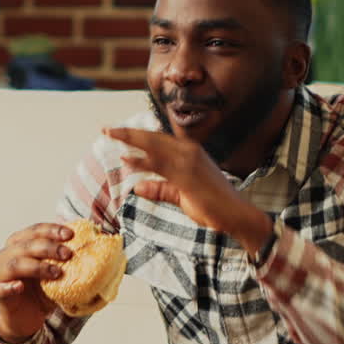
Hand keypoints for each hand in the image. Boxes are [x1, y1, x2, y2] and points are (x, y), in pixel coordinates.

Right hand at [0, 223, 72, 342]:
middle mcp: (7, 254)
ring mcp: (0, 273)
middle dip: (49, 247)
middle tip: (68, 254)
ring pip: (15, 264)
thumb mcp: (55, 272)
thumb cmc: (40, 290)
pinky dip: (11, 286)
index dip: (52, 230)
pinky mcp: (0, 292)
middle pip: (26, 245)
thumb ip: (66, 260)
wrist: (26, 317)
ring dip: (37, 266)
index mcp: (20, 243)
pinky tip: (20, 286)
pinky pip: (2, 287)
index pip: (35, 230)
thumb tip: (96, 247)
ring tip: (56, 273)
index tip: (71, 235)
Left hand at [104, 127, 272, 254]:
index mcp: (190, 153)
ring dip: (131, 139)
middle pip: (153, 138)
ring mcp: (190, 162)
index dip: (137, 135)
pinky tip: (126, 158)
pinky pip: (161, 166)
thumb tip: (137, 187)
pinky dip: (142, 160)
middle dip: (128, 133)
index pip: (158, 140)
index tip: (117, 132)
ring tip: (110, 134)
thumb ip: (161, 189)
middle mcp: (190, 152)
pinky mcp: (188, 176)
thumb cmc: (213, 206)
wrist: (237, 216)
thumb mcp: (182, 196)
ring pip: (154, 146)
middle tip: (105, 128)